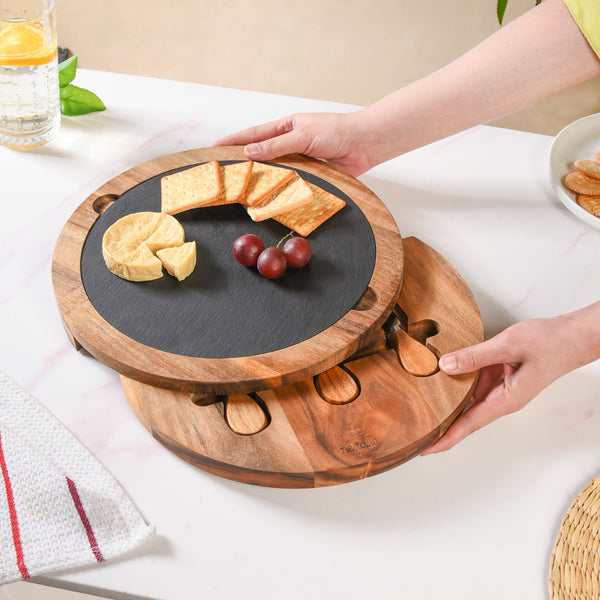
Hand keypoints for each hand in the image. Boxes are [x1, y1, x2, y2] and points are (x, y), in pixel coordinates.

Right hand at [214, 111, 374, 176]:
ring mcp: (300, 160)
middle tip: (224, 172)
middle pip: (262, 154)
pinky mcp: (311, 174)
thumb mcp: (302, 135)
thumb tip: (249, 152)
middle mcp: (291, 143)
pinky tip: (271, 196)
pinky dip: (282, 188)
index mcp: (286, 126)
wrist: (364, 144)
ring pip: (276, 171)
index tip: (215, 146)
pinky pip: (292, 182)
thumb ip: (276, 146)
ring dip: (263, 178)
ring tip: (243, 188)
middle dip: (244, 162)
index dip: (234, 140)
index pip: (254, 134)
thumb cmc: (336, 131)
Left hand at [422, 303, 599, 454]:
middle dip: (440, 426)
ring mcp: (501, 388)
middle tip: (414, 431)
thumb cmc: (549, 343)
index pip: (468, 425)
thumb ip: (475, 356)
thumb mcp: (508, 345)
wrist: (572, 336)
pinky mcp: (500, 375)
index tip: (425, 450)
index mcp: (505, 400)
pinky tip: (441, 378)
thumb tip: (446, 366)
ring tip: (420, 409)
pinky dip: (457, 382)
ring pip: (467, 399)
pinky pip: (474, 382)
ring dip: (446, 404)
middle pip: (464, 417)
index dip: (445, 438)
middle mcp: (501, 399)